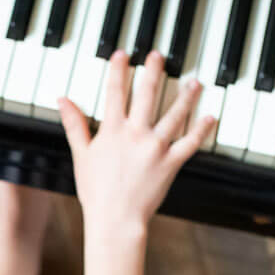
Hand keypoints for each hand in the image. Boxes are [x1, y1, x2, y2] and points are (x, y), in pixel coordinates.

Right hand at [57, 50, 215, 238]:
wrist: (114, 220)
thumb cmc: (96, 192)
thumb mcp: (81, 155)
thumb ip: (74, 124)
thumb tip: (62, 100)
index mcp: (112, 131)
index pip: (115, 93)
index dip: (118, 70)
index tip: (123, 54)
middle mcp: (135, 134)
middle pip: (147, 94)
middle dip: (153, 71)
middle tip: (159, 55)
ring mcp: (155, 148)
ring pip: (174, 114)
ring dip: (186, 95)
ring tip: (194, 81)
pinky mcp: (171, 163)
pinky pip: (190, 142)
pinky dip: (202, 129)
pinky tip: (211, 116)